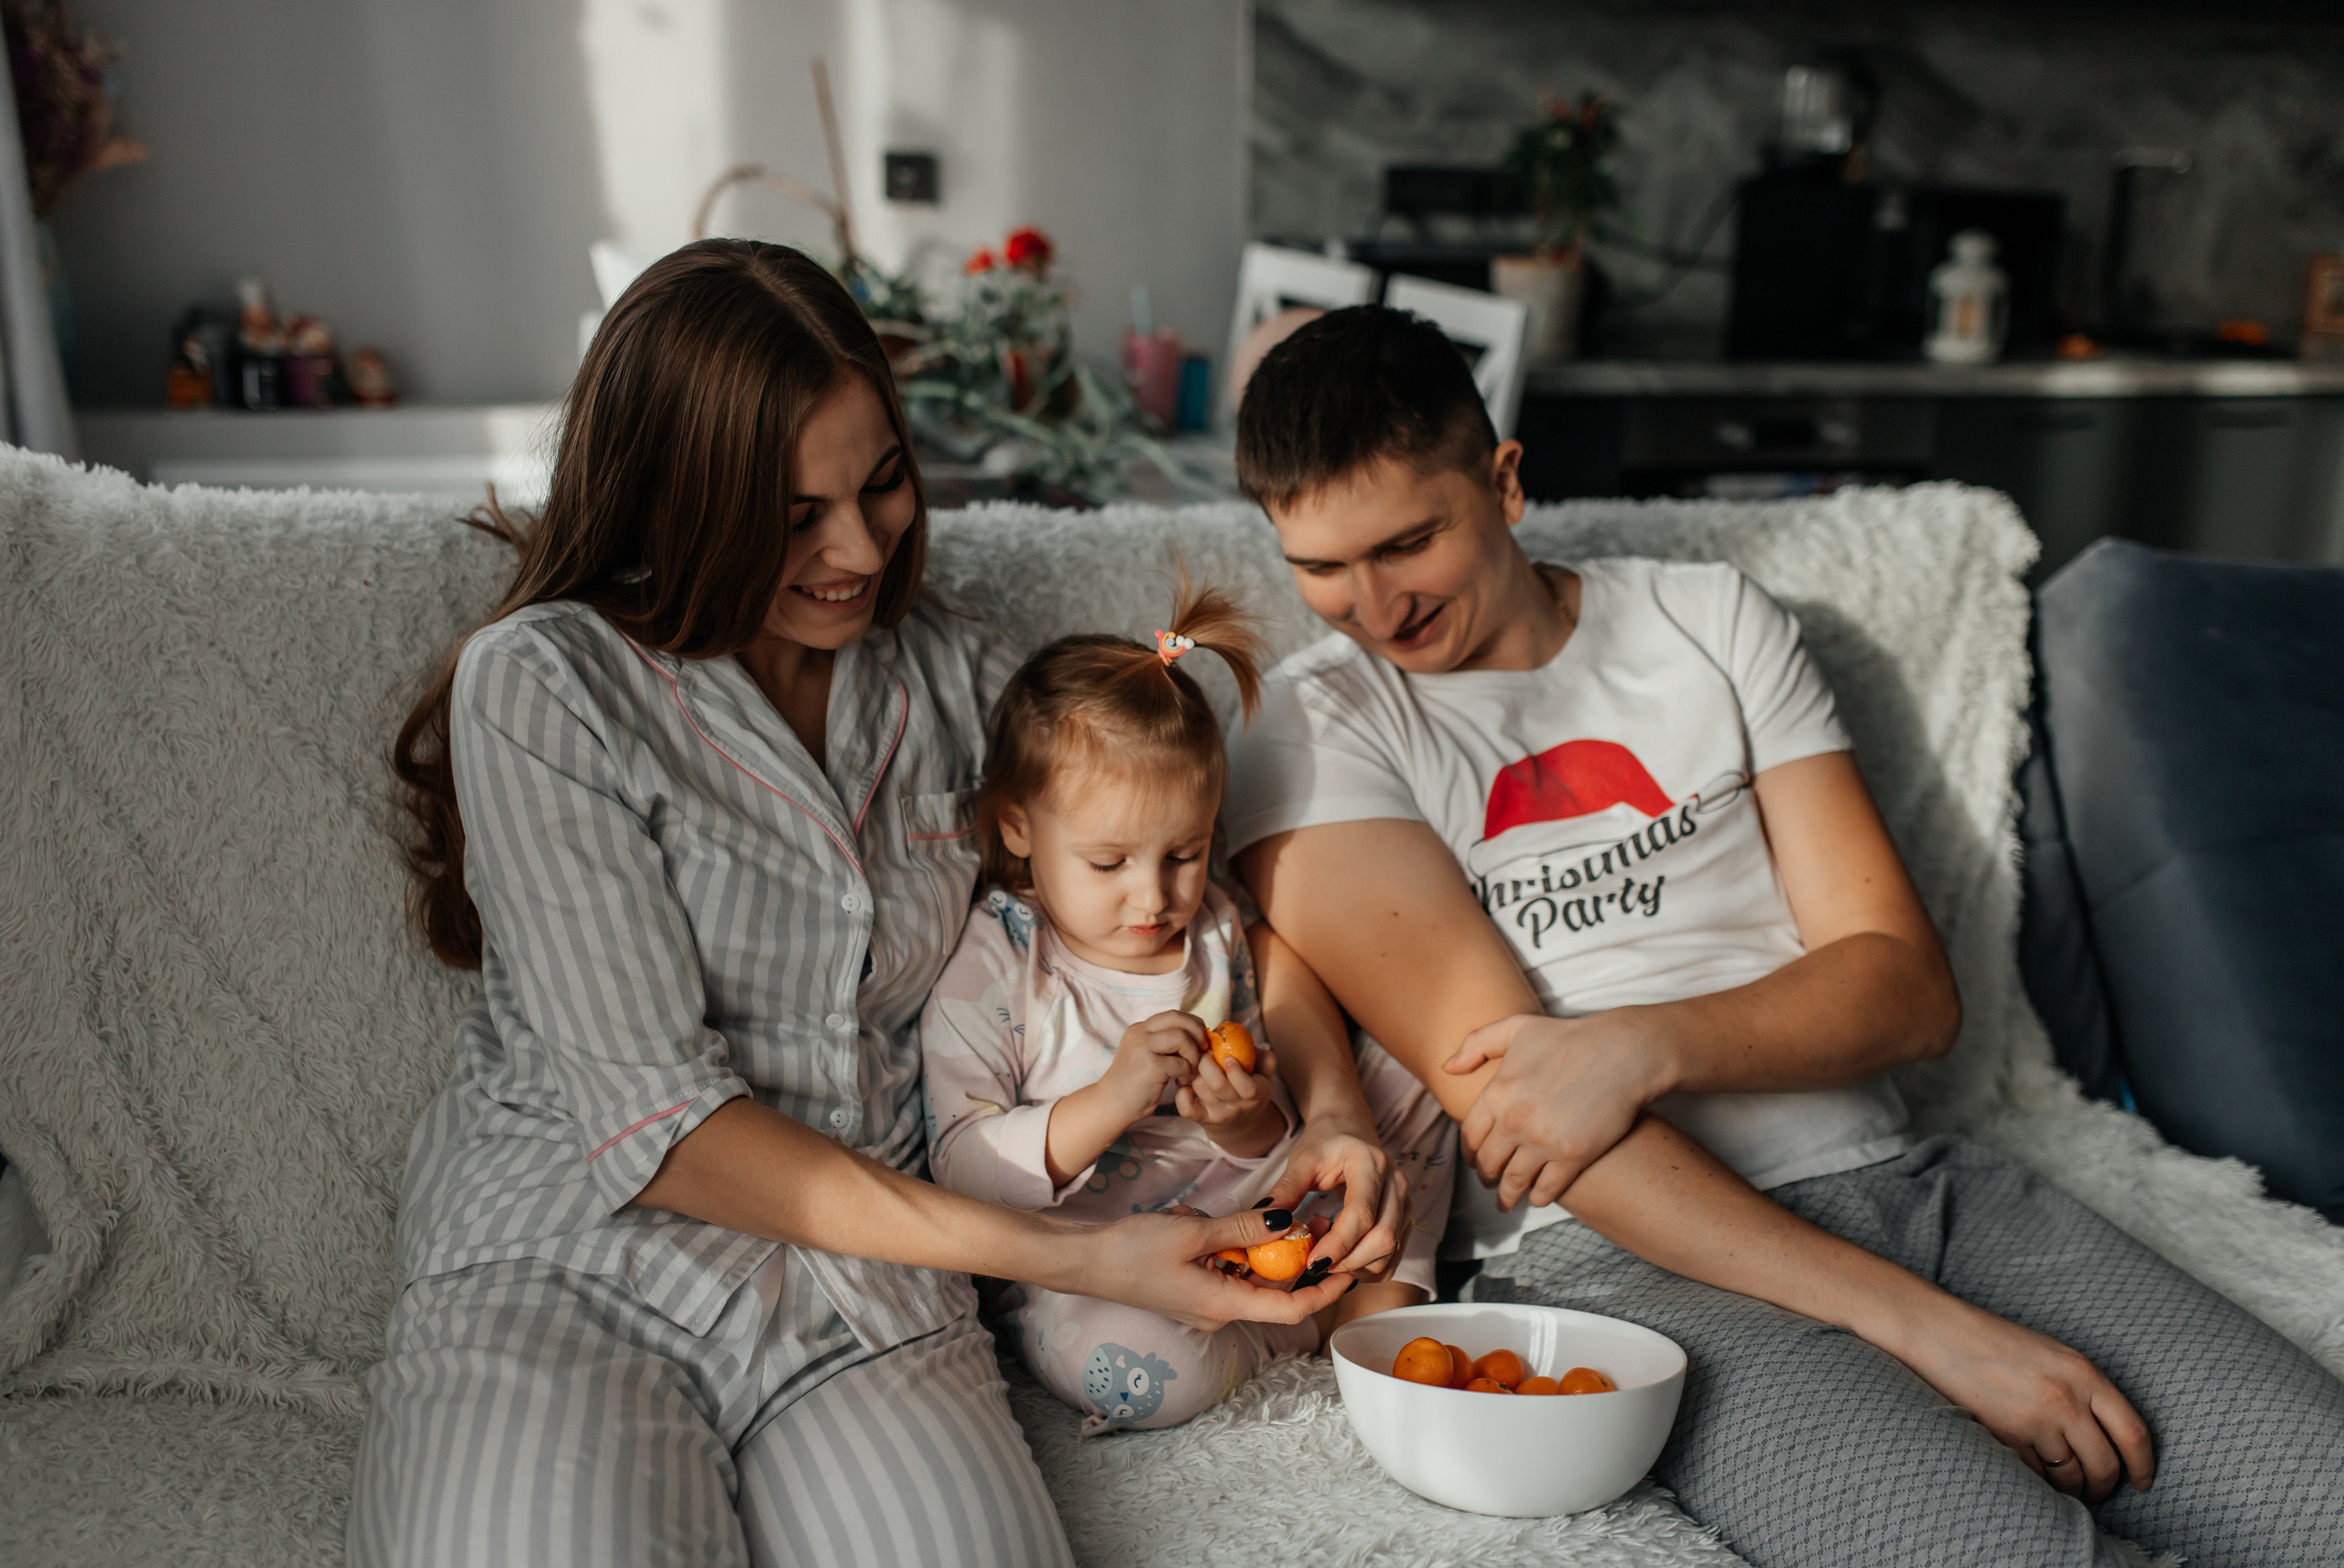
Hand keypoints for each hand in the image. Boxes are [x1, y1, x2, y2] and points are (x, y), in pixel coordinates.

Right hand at [1068, 1205, 1353, 1331]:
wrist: (1084, 1262)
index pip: (1291, 1308)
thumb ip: (1243, 1228)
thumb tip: (1290, 1223)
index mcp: (1223, 1305)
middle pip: (1273, 1290)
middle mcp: (1219, 1311)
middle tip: (1317, 1219)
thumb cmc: (1132, 1249)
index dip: (1325, 1290)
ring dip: (1259, 1249)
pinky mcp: (1192, 1289)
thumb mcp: (1192, 1230)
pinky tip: (1207, 1221)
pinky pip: (1226, 1270)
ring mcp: (1204, 1302)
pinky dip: (1231, 1248)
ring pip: (1248, 1276)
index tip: (1350, 1266)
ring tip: (1255, 1213)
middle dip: (1297, 1259)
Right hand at [1102, 1010, 1205, 1121]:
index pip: (1173, 1015)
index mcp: (1140, 1029)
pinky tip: (1180, 1082)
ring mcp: (1142, 1047)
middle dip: (1197, 1033)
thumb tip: (1199, 1036)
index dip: (1193, 1025)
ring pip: (1181, 1038)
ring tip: (1189, 1071)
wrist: (1113, 1104)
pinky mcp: (1149, 1065)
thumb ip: (1166, 1043)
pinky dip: (1186, 1074)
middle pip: (1178, 1019)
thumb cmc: (1137, 1083)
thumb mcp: (1149, 1054)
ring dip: (1193, 1056)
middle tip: (1202, 1051)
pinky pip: (1180, 1063)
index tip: (1200, 1042)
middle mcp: (1139, 1033)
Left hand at [1177, 1046, 1286, 1156]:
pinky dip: (1182, 1093)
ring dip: (1196, 1073)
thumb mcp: (1265, 1073)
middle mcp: (1238, 1107)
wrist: (1241, 1123)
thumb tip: (1243, 1041)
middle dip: (1207, 1062)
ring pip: (1200, 1087)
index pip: (1248, 1089)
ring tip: (1200, 1068)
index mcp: (1257, 1094)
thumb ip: (1262, 1056)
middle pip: (1217, 1084)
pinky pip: (1186, 1107)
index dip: (1236, 1072)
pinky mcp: (1201, 1119)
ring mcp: (1219, 1115)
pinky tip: (1189, 1085)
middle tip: (1207, 1053)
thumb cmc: (1251, 1087)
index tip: (1228, 1058)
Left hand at [1265, 1109, 1411, 1281]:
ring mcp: (1406, 1202)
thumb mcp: (1302, 1160)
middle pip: (1383, 1237)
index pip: (1361, 1213)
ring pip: (1391, 1250)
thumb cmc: (1325, 1143)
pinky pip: (1394, 1256)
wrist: (1349, 1130)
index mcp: (1370, 1163)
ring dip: (1358, 1266)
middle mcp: (1396, 1183)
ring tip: (1328, 1256)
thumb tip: (1267, 1223)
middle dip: (1348, 1261)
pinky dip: (1370, 1268)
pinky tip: (1345, 1262)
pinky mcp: (1406, 1218)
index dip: (1338, 1244)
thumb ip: (1285, 1191)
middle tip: (1317, 1265)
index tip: (1311, 1262)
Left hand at [1445, 1010, 1670, 1211]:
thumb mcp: (1516, 1027)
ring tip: (1507, 1202)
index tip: (1475, 1160)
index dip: (1470, 1153)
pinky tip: (1537, 1197)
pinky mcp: (1572, 1156)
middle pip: (1488, 1163)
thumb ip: (1476, 1043)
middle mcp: (1514, 1121)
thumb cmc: (1569, 1038)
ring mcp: (1543, 1141)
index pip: (1470, 1137)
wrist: (1621, 1053)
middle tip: (1490, 1182)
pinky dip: (1538, 1198)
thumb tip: (1447, 1067)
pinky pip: (1546, 1190)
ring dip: (1507, 1196)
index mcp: (1497, 1093)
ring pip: (1514, 1182)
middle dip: (1486, 1177)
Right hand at [1884, 1293, 2154, 1502]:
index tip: (2142, 1481)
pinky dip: (2041, 1480)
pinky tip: (2038, 1472)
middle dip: (2105, 1486)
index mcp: (2084, 1374)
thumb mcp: (2056, 1355)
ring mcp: (2035, 1420)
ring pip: (2071, 1476)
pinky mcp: (2006, 1436)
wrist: (1943, 1334)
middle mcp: (2065, 1400)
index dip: (2144, 1465)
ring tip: (2069, 1486)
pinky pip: (2037, 1475)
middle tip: (2099, 1490)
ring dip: (2074, 1489)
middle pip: (2105, 1464)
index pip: (2134, 1433)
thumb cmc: (2000, 1342)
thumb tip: (2112, 1438)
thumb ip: (2087, 1391)